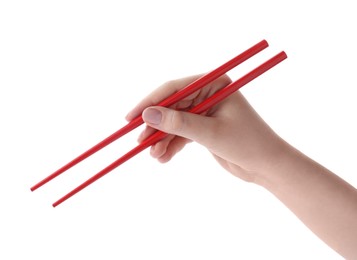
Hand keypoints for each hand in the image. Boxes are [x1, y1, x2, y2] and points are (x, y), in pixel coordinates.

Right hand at [126, 74, 285, 182]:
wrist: (267, 166)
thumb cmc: (248, 144)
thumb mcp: (211, 133)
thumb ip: (180, 123)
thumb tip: (148, 115)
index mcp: (214, 84)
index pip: (174, 88)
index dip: (150, 102)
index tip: (132, 117)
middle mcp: (208, 94)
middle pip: (171, 106)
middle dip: (156, 126)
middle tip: (141, 142)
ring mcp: (204, 112)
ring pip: (174, 122)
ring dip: (162, 140)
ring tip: (155, 156)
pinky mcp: (203, 128)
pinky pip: (181, 134)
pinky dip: (172, 146)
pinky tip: (164, 158)